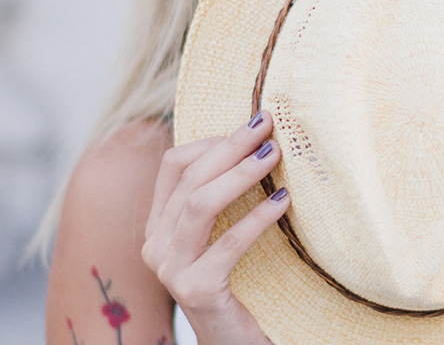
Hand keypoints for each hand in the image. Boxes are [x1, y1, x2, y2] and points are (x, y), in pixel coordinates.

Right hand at [141, 111, 289, 344]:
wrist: (237, 342)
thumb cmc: (239, 278)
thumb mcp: (224, 230)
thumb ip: (226, 194)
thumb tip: (257, 139)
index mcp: (160, 224)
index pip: (174, 165)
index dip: (212, 140)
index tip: (253, 124)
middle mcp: (156, 245)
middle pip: (190, 178)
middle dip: (232, 146)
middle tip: (268, 125)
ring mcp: (171, 270)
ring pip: (199, 203)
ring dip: (241, 173)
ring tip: (275, 154)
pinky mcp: (196, 291)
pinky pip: (227, 244)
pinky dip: (257, 217)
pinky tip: (282, 201)